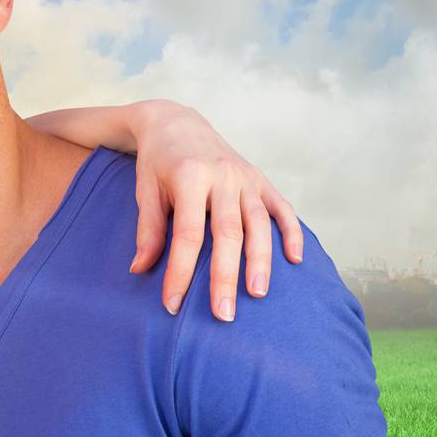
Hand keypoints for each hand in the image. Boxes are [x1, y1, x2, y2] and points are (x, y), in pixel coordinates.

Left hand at [128, 101, 302, 321]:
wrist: (176, 122)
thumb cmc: (156, 162)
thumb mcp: (145, 191)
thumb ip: (148, 230)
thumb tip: (140, 269)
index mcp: (190, 178)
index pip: (188, 236)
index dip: (181, 272)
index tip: (173, 304)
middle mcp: (223, 176)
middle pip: (228, 234)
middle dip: (226, 277)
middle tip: (223, 315)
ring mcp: (246, 177)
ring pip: (259, 224)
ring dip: (261, 260)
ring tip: (258, 294)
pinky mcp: (260, 178)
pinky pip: (281, 207)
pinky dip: (291, 232)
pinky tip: (295, 260)